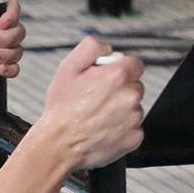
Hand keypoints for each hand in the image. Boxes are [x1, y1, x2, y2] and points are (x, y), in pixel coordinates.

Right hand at [35, 37, 144, 169]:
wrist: (58, 144)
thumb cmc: (61, 108)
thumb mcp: (67, 68)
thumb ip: (91, 48)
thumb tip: (108, 48)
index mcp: (118, 76)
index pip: (135, 64)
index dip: (119, 70)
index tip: (105, 80)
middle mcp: (131, 96)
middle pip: (135, 86)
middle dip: (119, 90)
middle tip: (96, 100)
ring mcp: (134, 119)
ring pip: (134, 108)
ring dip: (120, 110)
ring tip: (97, 117)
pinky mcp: (135, 138)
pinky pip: (133, 128)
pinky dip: (121, 129)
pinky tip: (103, 130)